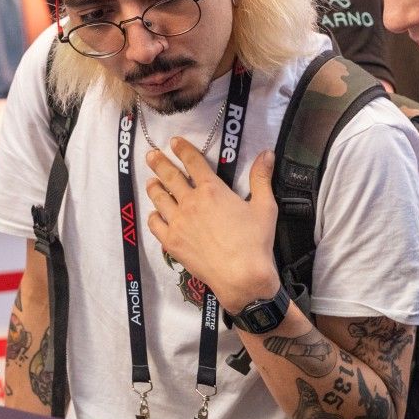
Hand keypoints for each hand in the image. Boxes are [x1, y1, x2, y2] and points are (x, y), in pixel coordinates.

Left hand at [146, 141, 278, 312]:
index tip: (174, 142)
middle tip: (151, 155)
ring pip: (159, 198)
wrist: (241, 276)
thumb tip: (266, 153)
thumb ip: (261, 177)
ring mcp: (178, 222)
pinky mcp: (172, 242)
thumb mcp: (264, 206)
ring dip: (154, 186)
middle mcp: (190, 202)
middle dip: (159, 163)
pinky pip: (155, 224)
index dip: (182, 149)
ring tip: (151, 181)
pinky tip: (155, 214)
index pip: (193, 162)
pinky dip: (154, 215)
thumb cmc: (255, 242)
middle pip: (170, 176)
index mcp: (212, 190)